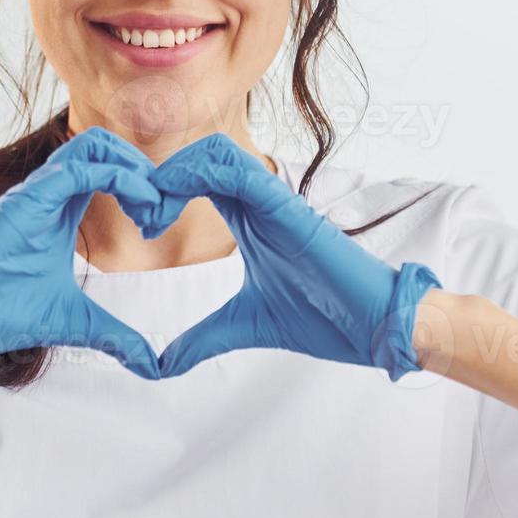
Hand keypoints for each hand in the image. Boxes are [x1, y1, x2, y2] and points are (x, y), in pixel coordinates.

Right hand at [0, 126, 162, 404]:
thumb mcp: (72, 322)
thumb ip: (113, 335)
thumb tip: (151, 364)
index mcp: (57, 210)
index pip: (106, 169)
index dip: (141, 186)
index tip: (157, 226)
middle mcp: (47, 192)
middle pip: (104, 146)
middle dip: (145, 171)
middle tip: (159, 216)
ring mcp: (36, 191)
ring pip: (94, 143)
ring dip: (134, 169)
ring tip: (150, 212)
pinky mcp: (27, 199)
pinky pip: (81, 167)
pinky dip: (120, 179)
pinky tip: (139, 213)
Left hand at [146, 133, 441, 380]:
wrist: (374, 328)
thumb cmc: (324, 317)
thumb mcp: (242, 326)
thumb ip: (200, 340)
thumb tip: (161, 365)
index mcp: (248, 218)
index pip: (198, 177)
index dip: (163, 189)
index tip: (144, 225)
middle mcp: (260, 202)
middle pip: (202, 154)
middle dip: (162, 175)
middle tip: (143, 216)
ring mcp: (275, 202)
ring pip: (218, 152)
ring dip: (177, 172)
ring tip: (155, 213)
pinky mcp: (290, 211)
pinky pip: (244, 172)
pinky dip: (202, 175)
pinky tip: (177, 201)